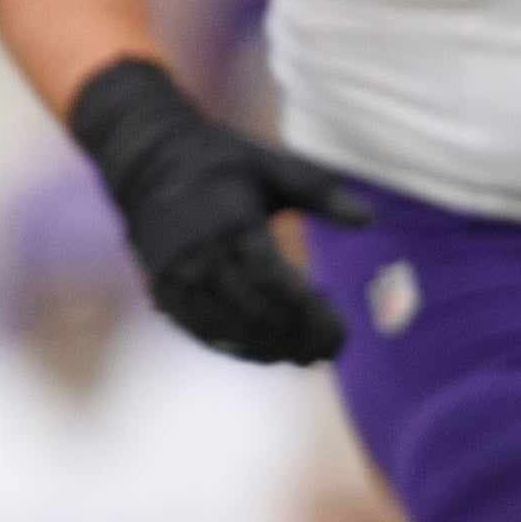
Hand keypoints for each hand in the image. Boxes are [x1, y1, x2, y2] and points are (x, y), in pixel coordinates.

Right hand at [63, 59, 377, 365]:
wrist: (149, 165)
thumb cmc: (225, 165)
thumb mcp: (274, 166)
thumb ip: (322, 193)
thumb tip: (371, 218)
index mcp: (230, 224)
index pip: (273, 278)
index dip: (308, 310)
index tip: (342, 327)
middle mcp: (199, 256)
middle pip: (254, 312)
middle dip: (298, 336)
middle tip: (334, 348)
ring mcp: (177, 278)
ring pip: (228, 330)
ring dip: (272, 349)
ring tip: (311, 356)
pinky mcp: (164, 293)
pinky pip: (203, 333)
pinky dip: (240, 349)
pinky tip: (273, 354)